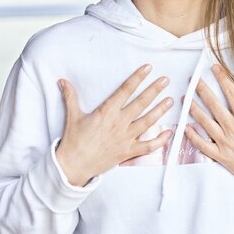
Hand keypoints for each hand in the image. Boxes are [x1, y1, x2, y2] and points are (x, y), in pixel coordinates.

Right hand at [55, 64, 173, 186]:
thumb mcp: (72, 115)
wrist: (74, 165)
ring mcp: (125, 138)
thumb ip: (70, 97)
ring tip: (170, 100)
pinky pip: (148, 146)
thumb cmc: (74, 140)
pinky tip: (169, 133)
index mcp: (106, 112)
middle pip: (141, 103)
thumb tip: (63, 81)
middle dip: (154, 90)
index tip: (148, 68)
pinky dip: (160, 140)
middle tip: (165, 80)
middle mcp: (119, 123)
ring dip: (160, 110)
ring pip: (147, 121)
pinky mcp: (128, 152)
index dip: (137, 78)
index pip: (125, 90)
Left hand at [185, 64, 233, 205]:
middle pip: (213, 104)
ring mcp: (225, 142)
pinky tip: (185, 127)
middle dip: (202, 89)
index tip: (215, 68)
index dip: (223, 78)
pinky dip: (192, 135)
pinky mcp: (220, 156)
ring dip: (192, 109)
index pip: (232, 93)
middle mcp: (233, 128)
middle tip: (193, 80)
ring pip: (204, 121)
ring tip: (185, 99)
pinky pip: (202, 144)